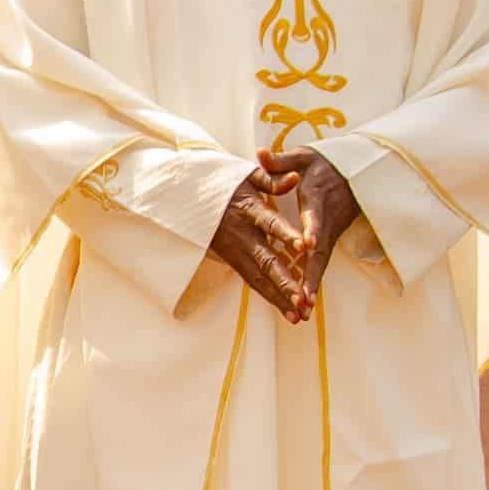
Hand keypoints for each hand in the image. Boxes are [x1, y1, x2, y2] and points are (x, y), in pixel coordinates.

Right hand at [207, 159, 310, 320]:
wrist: (185, 197)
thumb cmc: (221, 183)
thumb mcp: (245, 174)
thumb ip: (272, 179)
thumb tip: (296, 180)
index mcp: (248, 210)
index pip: (269, 223)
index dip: (286, 233)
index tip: (303, 246)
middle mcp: (241, 235)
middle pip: (265, 261)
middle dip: (283, 282)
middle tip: (301, 300)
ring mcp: (235, 251)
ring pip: (258, 278)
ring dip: (278, 297)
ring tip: (297, 315)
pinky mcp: (232, 260)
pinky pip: (253, 281)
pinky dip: (270, 296)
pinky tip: (286, 310)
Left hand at [260, 147, 359, 314]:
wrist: (356, 172)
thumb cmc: (324, 163)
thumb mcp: (304, 157)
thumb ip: (281, 161)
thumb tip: (260, 154)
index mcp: (318, 200)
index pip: (315, 217)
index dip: (312, 230)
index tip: (307, 244)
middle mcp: (325, 221)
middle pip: (320, 251)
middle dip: (312, 276)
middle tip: (304, 299)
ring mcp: (329, 234)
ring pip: (320, 263)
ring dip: (312, 287)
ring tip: (303, 312)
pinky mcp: (327, 241)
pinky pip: (319, 264)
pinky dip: (312, 284)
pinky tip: (304, 306)